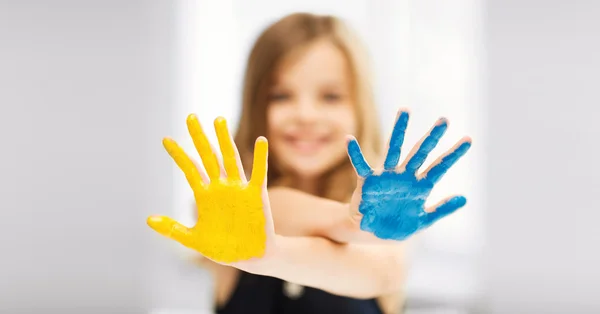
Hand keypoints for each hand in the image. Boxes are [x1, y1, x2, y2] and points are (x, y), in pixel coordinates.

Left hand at [147, 114, 275, 267]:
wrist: (250, 258)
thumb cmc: (224, 249)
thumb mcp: (194, 240)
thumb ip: (172, 229)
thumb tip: (148, 219)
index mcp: (205, 196)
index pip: (189, 169)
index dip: (178, 154)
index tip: (166, 139)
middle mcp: (221, 187)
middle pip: (208, 156)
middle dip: (199, 138)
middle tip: (190, 117)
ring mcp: (239, 189)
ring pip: (230, 159)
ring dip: (224, 140)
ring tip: (218, 120)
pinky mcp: (257, 195)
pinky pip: (258, 173)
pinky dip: (260, 157)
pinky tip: (260, 140)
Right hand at [347, 109, 471, 239]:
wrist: (373, 234)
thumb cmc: (397, 225)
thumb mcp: (424, 221)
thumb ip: (442, 209)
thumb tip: (464, 198)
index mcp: (419, 186)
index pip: (440, 167)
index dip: (453, 154)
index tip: (468, 140)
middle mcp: (404, 176)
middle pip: (421, 152)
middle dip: (432, 137)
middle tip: (444, 120)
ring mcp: (387, 176)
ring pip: (394, 150)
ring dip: (399, 131)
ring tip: (405, 111)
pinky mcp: (368, 181)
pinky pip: (360, 165)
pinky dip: (355, 153)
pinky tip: (349, 139)